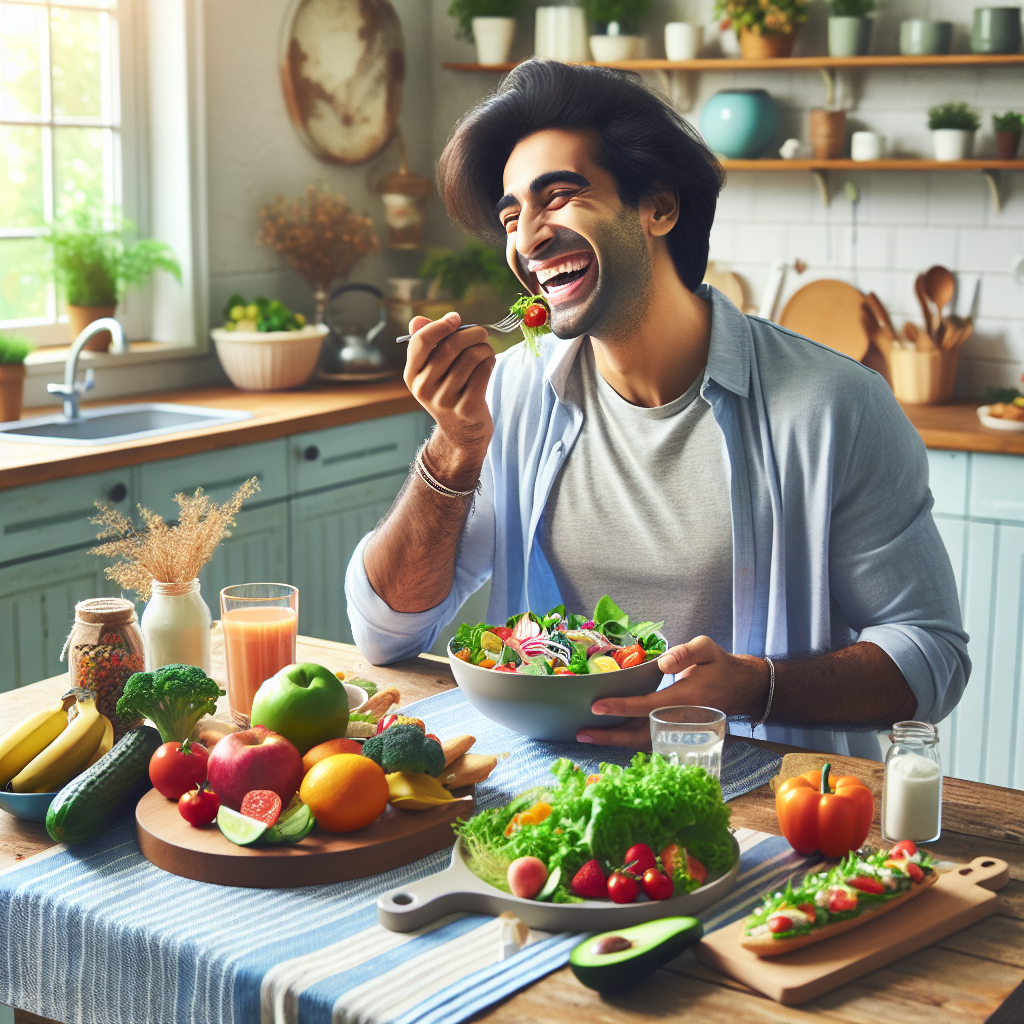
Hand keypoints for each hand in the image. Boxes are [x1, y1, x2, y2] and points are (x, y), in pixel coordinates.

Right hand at [404, 313, 494, 478]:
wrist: (461, 433)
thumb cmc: (449, 392)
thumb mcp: (432, 371)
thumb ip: (427, 344)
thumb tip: (417, 320)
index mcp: (411, 375)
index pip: (421, 341)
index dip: (440, 325)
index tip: (456, 318)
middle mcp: (423, 388)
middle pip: (449, 347)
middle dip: (470, 333)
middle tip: (482, 333)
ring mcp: (444, 401)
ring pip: (469, 358)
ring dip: (484, 348)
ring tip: (486, 350)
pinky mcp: (466, 409)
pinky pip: (482, 373)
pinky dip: (489, 362)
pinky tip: (489, 363)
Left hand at [577, 636, 769, 747]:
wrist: (741, 687)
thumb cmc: (720, 665)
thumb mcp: (707, 648)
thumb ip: (685, 652)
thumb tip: (662, 664)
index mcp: (686, 698)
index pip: (649, 706)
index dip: (623, 707)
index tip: (598, 705)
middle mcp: (681, 719)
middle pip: (641, 733)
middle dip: (610, 735)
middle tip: (580, 732)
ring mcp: (679, 730)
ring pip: (643, 742)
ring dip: (615, 741)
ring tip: (586, 736)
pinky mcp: (677, 733)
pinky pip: (649, 741)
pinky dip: (627, 741)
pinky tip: (607, 735)